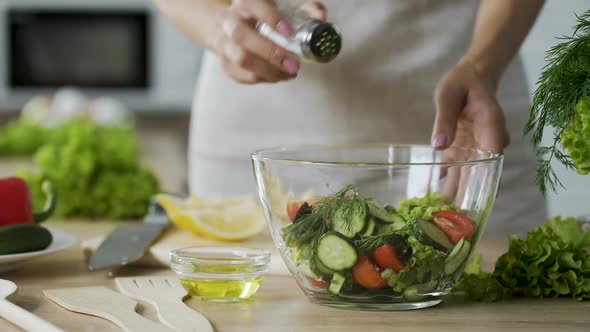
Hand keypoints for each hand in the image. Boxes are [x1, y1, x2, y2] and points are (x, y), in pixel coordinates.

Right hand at [214, 0, 325, 83]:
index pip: (252, 4)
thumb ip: (305, 10)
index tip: (290, 32)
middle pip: (240, 34)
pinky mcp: (224, 62)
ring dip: (268, 70)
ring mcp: (223, 42)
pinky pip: (240, 75)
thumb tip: (320, 17)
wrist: (232, 27)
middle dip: (270, 52)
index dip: (270, 17)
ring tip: (288, 73)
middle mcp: (228, 20)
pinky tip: (277, 76)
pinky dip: (262, 78)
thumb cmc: (263, 17)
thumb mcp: (285, 8)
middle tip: (293, 64)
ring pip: (240, 59)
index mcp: (245, 2)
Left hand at [431, 63, 508, 201]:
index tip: (489, 194)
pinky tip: (437, 196)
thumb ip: (444, 117)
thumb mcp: (447, 94)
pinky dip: (448, 180)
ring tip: (448, 213)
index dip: (491, 172)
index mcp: (490, 122)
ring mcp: (475, 146)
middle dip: (475, 191)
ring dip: (460, 191)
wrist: (470, 79)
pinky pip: (457, 168)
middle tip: (466, 215)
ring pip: (470, 172)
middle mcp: (487, 138)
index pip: (494, 149)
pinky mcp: (462, 148)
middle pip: (484, 168)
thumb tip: (438, 145)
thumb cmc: (461, 83)